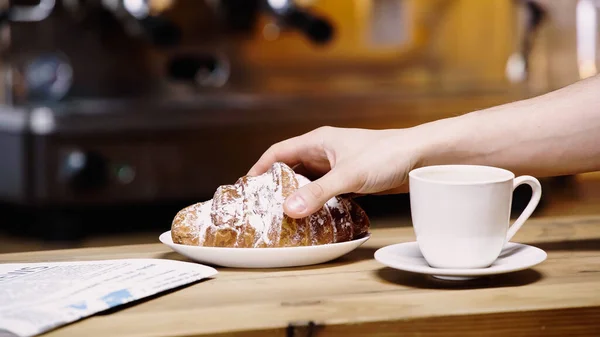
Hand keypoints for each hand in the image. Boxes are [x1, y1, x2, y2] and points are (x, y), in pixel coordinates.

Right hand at [247, 126, 424, 217]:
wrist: (423, 157)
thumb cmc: (388, 155)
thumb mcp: (349, 175)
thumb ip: (318, 193)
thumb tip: (288, 210)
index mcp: (319, 140)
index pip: (278, 151)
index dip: (260, 167)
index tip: (246, 186)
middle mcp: (326, 151)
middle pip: (291, 167)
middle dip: (277, 185)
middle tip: (263, 206)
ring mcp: (339, 165)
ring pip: (309, 181)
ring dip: (298, 196)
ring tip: (284, 215)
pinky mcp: (352, 178)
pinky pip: (326, 190)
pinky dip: (317, 202)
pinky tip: (314, 217)